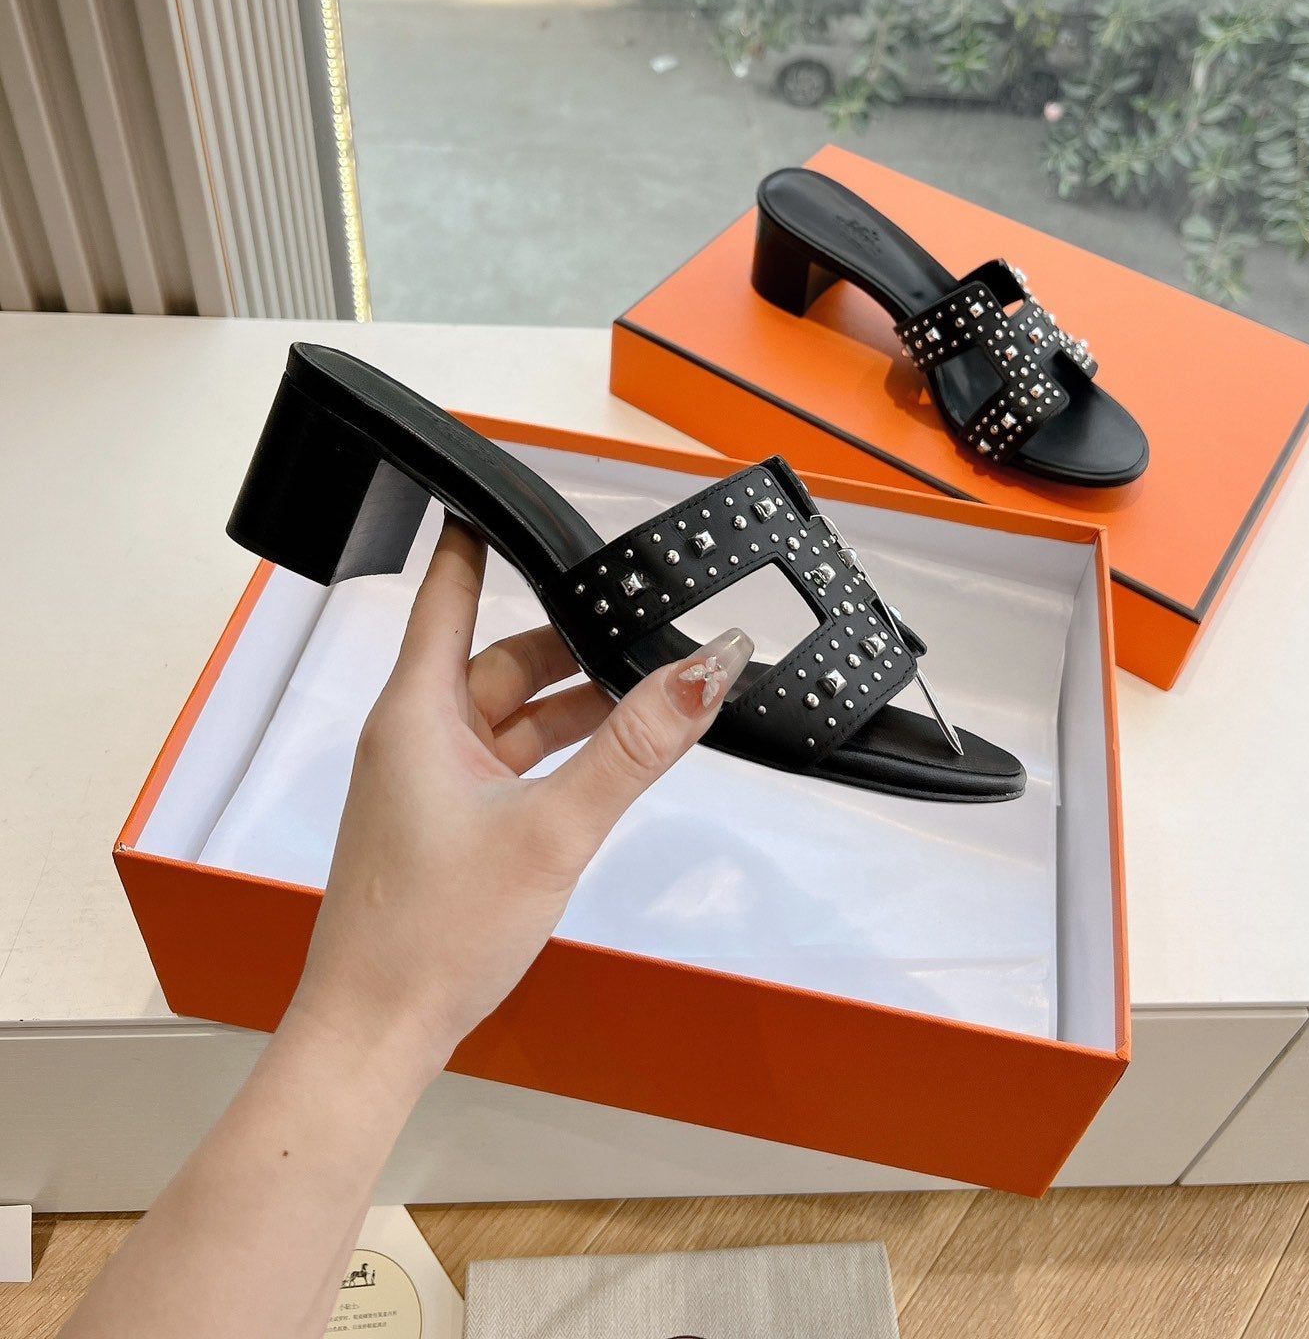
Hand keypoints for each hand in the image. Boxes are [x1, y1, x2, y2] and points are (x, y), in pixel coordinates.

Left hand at [288, 517, 752, 1088]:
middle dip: (571, 645)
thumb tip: (704, 672)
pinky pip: (506, 761)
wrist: (376, 1034)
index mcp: (417, 712)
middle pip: (500, 657)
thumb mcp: (555, 828)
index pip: (448, 593)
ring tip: (646, 701)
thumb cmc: (429, 938)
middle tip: (639, 626)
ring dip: (572, 708)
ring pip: (510, 714)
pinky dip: (555, 756)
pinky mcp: (443, 823)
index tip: (504, 500)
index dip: (478, 541)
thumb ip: (637, 746)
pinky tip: (604, 768)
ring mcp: (427, 781)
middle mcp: (416, 735)